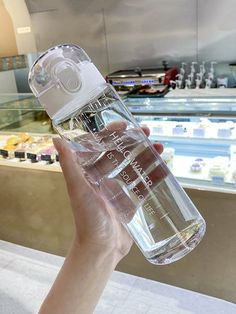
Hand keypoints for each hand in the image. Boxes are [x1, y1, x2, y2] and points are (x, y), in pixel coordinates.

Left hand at [53, 126, 162, 262]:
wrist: (101, 248)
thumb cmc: (88, 218)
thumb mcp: (78, 189)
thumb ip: (69, 165)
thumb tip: (56, 138)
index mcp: (89, 173)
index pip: (101, 147)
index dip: (112, 134)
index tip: (126, 124)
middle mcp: (103, 179)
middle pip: (121, 155)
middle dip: (134, 142)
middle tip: (149, 132)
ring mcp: (118, 190)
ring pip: (134, 167)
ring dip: (147, 156)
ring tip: (161, 147)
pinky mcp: (130, 202)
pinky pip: (143, 185)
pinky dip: (153, 175)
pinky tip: (164, 167)